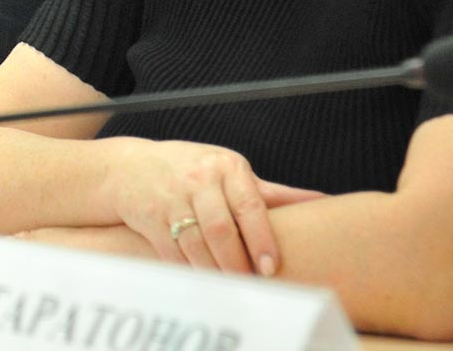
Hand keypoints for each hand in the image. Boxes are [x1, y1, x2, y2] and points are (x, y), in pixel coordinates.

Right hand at [95, 137, 322, 275]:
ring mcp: (170, 198)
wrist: (131, 167)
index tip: (271, 266)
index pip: (249, 205)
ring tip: (230, 286)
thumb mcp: (230, 171)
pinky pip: (174, 252)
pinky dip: (191, 269)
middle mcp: (197, 179)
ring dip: (214, 270)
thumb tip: (321, 200)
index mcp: (225, 166)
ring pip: (196, 244)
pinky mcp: (150, 218)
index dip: (261, 239)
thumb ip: (271, 192)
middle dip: (237, 262)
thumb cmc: (191, 170)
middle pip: (220, 229)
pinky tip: (203, 277)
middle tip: (251, 284)